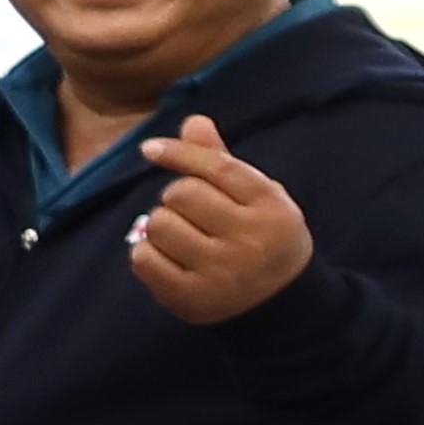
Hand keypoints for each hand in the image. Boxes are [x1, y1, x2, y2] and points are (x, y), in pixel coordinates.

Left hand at [125, 113, 311, 324]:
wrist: (280, 303)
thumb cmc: (263, 237)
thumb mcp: (257, 198)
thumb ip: (222, 162)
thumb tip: (193, 121)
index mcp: (271, 207)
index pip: (217, 168)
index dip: (180, 153)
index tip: (150, 149)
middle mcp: (249, 239)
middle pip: (181, 193)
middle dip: (178, 198)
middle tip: (195, 214)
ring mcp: (221, 271)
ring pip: (159, 224)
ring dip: (161, 226)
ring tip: (185, 238)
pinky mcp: (192, 298)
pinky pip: (143, 258)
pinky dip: (146, 254)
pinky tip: (169, 259)